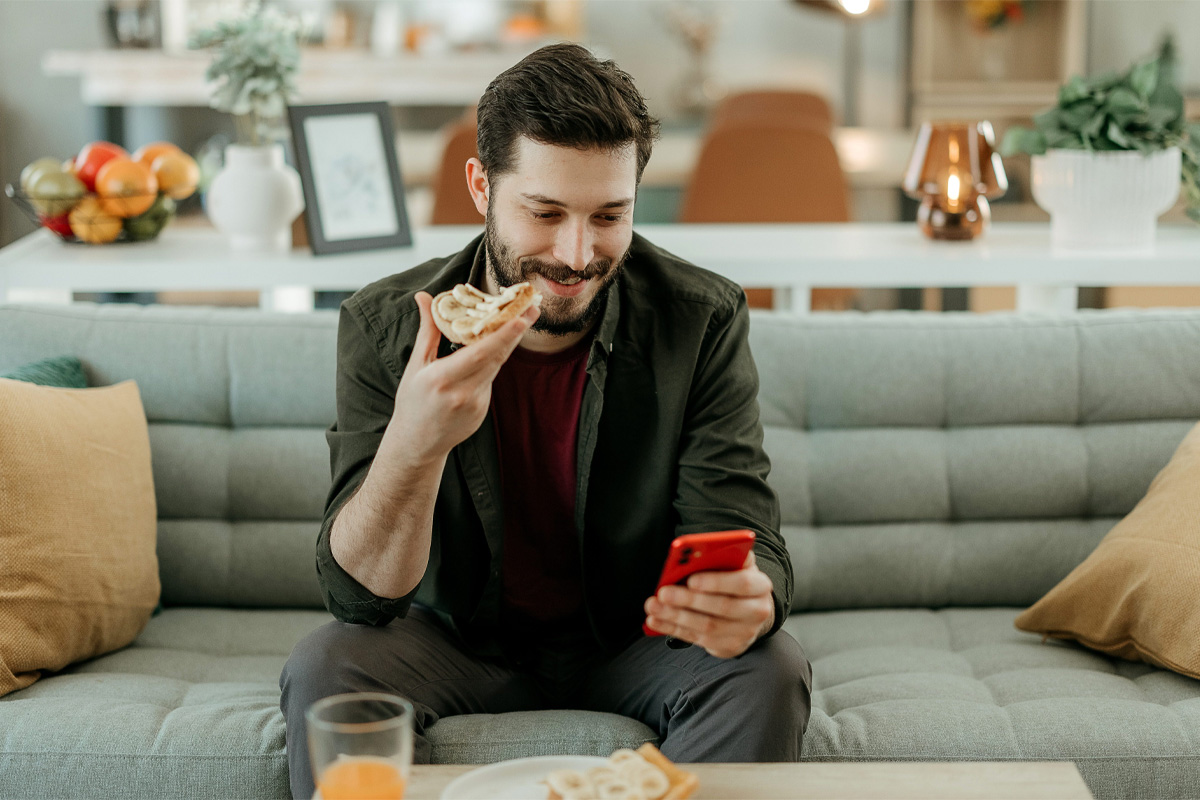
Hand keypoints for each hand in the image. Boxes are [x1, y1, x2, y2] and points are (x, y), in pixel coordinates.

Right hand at [387, 290, 538, 462]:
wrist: (417, 442)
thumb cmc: (412, 401)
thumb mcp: (416, 364)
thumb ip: (427, 330)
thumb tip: (424, 296)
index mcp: (442, 379)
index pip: (480, 353)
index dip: (502, 335)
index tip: (520, 318)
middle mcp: (462, 393)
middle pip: (496, 357)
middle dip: (516, 331)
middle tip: (532, 308)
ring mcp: (476, 404)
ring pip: (496, 366)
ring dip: (509, 342)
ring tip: (522, 318)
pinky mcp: (483, 410)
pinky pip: (491, 379)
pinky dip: (494, 361)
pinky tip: (499, 344)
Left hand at [644, 551, 774, 658]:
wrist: (750, 611)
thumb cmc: (735, 580)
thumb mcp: (734, 565)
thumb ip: (721, 556)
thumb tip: (694, 552)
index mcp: (761, 585)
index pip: (742, 583)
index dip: (716, 582)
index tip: (691, 579)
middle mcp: (757, 611)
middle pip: (723, 607)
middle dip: (689, 600)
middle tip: (663, 592)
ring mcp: (744, 632)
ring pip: (707, 626)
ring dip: (675, 616)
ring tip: (653, 606)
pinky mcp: (729, 647)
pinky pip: (697, 639)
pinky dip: (673, 629)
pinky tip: (655, 620)